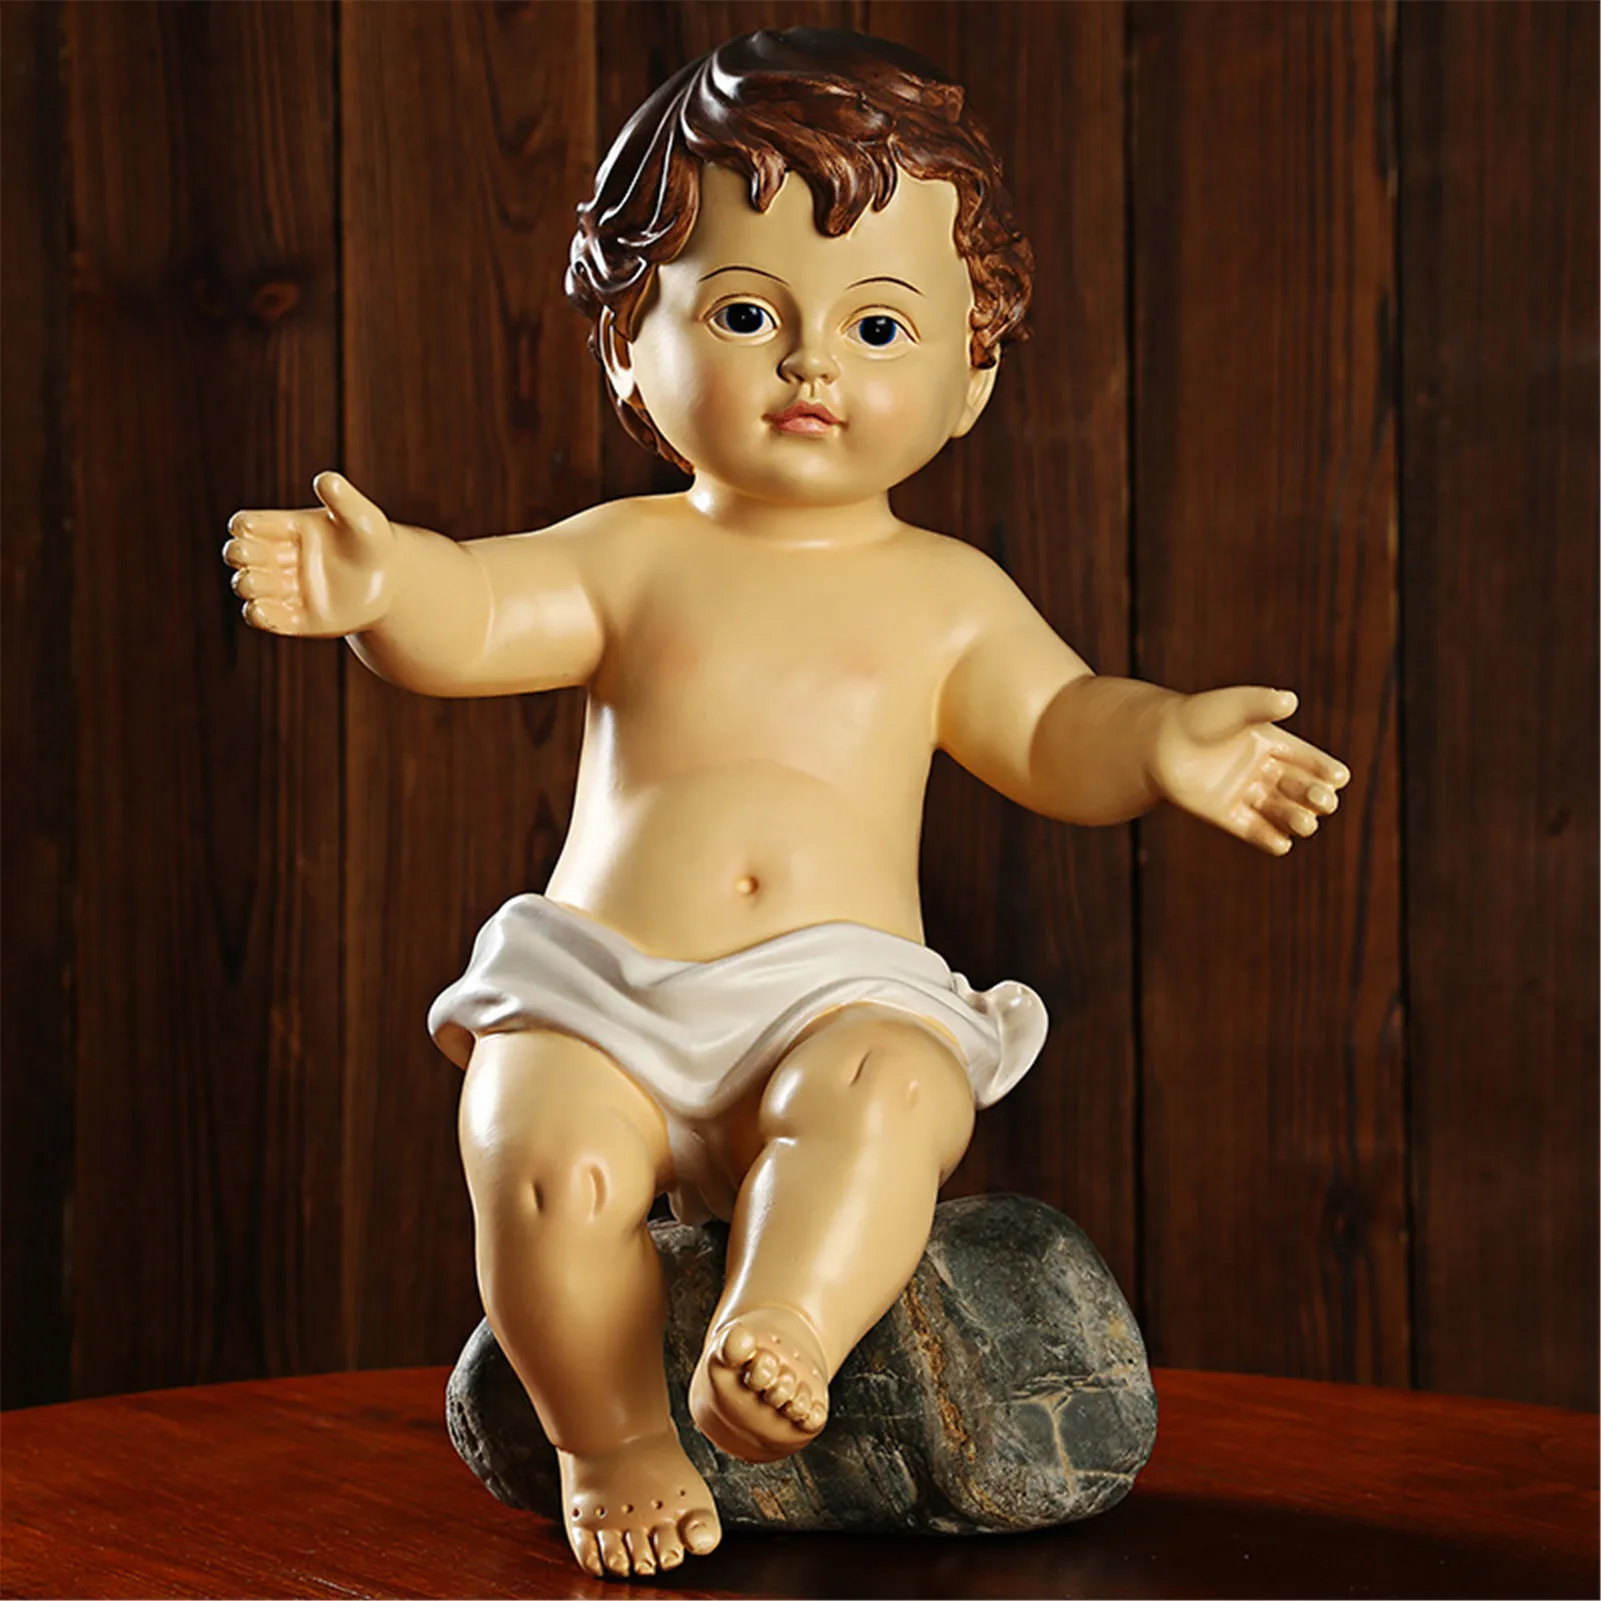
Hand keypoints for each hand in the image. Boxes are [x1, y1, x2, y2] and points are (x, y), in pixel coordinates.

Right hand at [222, 472, 398, 636]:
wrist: (391, 583)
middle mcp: (279, 559)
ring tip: (257, 582)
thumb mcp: (364, 520)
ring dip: (246, 584)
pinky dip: (257, 615)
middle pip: (239, 555)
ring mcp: (286, 589)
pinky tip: (261, 610)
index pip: (246, 524)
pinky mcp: (296, 619)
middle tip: (251, 556)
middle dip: (238, 554)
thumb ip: (345, 500)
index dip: (242, 526)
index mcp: (285, 528)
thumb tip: (326, 479)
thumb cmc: (373, 543)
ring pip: (248, 586)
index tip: (251, 527)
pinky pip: (265, 618)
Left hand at [1148, 686, 1348, 855]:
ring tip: (1306, 824)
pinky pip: (1253, 830)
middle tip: (1325, 801)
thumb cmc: (1197, 717)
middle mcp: (1263, 771)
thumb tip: (1289, 700)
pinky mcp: (1226, 814)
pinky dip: (1267, 839)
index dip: (1325, 769)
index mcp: (1272, 743)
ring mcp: (1245, 794)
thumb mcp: (1233, 706)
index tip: (1340, 777)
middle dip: (1314, 795)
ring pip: (1280, 811)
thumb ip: (1260, 703)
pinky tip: (1281, 844)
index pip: (1308, 759)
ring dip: (1296, 819)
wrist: (1157, 742)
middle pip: (1298, 787)